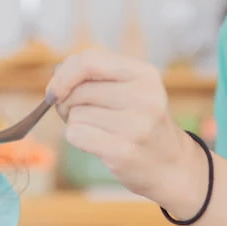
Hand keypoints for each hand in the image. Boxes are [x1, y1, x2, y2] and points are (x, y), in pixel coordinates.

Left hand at [47, 48, 202, 214]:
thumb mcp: (131, 89)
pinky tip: (98, 143)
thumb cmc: (141, 123)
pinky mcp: (123, 150)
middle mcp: (145, 97)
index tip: (55, 88)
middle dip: (69, 103)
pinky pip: (76, 134)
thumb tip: (56, 74)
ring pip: (75, 114)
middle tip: (83, 114)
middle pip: (78, 90)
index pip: (90, 60)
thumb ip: (96, 75)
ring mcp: (136, 125)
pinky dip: (78, 139)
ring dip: (77, 123)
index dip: (64, 73)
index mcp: (145, 74)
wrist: (171, 165)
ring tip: (100, 130)